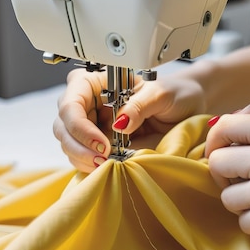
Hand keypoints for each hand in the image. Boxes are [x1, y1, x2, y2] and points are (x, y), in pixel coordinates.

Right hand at [54, 67, 205, 171]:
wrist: (186, 109)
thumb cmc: (173, 93)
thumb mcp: (160, 94)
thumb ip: (139, 105)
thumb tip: (120, 123)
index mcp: (97, 81)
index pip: (71, 101)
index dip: (79, 124)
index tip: (101, 142)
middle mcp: (88, 102)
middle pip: (63, 124)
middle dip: (77, 145)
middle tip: (102, 158)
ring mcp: (91, 124)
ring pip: (68, 143)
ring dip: (82, 158)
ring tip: (104, 164)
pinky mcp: (98, 144)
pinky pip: (82, 157)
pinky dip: (88, 165)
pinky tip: (104, 167)